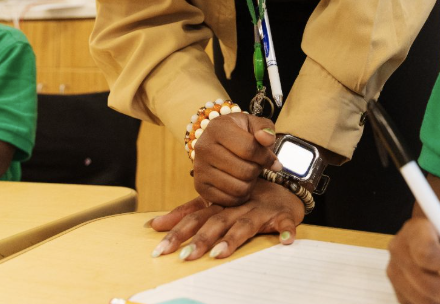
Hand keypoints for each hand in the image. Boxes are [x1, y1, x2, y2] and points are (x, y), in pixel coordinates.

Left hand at [150, 178, 301, 259]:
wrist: (284, 182)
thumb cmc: (246, 197)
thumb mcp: (216, 203)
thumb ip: (187, 213)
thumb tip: (154, 225)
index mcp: (220, 204)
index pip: (195, 217)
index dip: (178, 232)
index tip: (160, 249)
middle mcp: (238, 206)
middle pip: (216, 222)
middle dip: (200, 239)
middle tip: (185, 256)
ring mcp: (260, 210)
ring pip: (245, 224)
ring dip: (233, 238)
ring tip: (219, 253)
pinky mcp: (283, 214)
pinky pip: (285, 223)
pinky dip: (286, 230)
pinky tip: (285, 240)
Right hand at [191, 112, 280, 205]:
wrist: (218, 142)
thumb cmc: (240, 133)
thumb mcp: (254, 124)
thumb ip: (265, 129)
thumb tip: (267, 139)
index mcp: (217, 128)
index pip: (249, 149)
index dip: (267, 158)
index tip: (273, 161)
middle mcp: (204, 147)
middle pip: (245, 171)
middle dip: (257, 170)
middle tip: (256, 165)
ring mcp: (199, 168)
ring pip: (239, 188)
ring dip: (250, 184)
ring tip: (248, 173)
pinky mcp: (200, 186)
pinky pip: (229, 200)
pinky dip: (240, 196)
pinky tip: (240, 183)